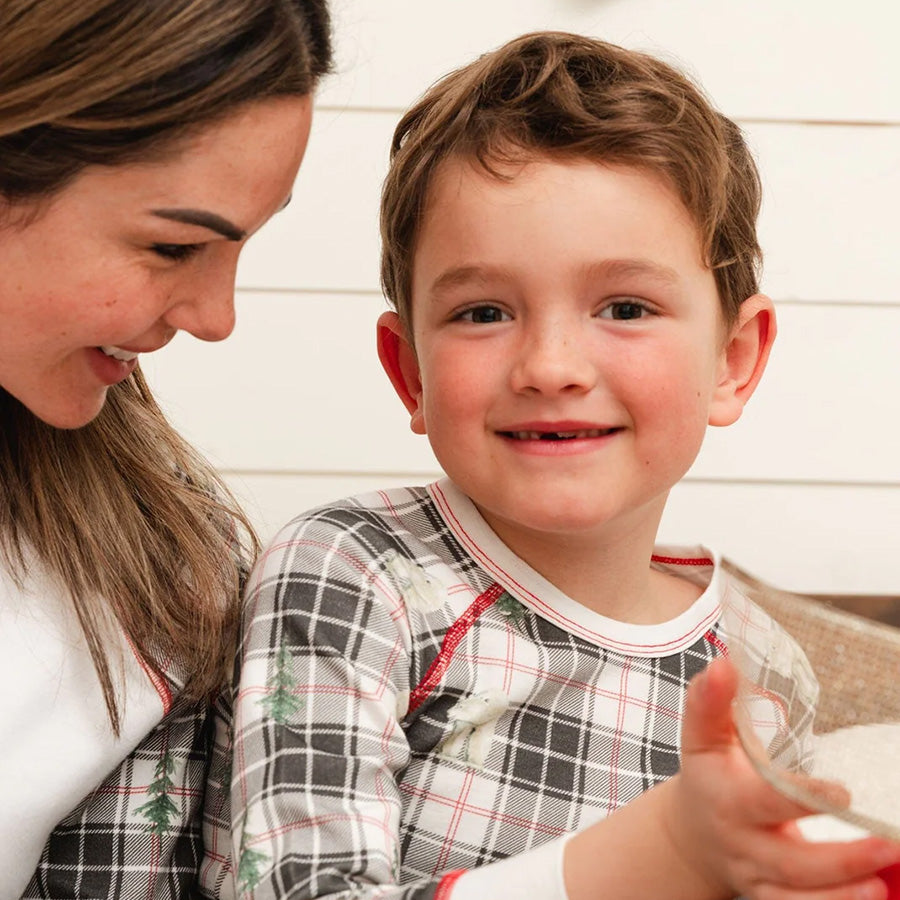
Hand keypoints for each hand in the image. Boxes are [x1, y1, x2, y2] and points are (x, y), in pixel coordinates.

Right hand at [665, 657, 899, 899]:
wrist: (691, 834)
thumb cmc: (708, 774)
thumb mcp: (702, 737)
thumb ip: (710, 702)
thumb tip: (723, 663)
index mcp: (727, 798)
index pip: (764, 800)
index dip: (800, 798)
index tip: (841, 793)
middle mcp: (742, 843)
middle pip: (789, 862)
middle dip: (838, 859)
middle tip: (885, 844)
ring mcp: (757, 877)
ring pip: (796, 897)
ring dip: (841, 896)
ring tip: (881, 885)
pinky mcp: (769, 899)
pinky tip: (871, 898)